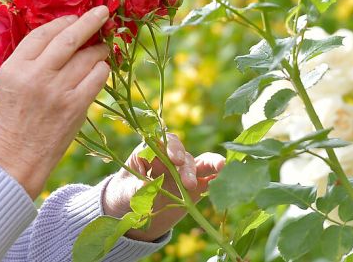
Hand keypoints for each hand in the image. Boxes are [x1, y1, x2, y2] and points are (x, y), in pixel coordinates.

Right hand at [0, 6, 111, 198]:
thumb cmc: (13, 117)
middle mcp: (36, 76)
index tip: (75, 17)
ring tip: (102, 48)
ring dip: (99, 49)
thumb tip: (62, 33)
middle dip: (90, 21)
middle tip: (102, 12)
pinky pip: (97, 77)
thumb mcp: (10, 82)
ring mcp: (58, 91)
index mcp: (15, 67)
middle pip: (69, 38)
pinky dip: (102, 69)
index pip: (43, 33)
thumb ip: (30, 59)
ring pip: (88, 57)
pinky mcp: (76, 107)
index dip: (63, 21)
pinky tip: (99, 69)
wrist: (16, 157)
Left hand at [102, 134, 224, 241]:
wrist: (132, 209)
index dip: (171, 148)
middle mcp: (169, 158)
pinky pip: (209, 178)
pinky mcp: (195, 185)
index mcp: (150, 152)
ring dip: (209, 164)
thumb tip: (146, 185)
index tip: (175, 159)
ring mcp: (183, 171)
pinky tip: (227, 176)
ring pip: (198, 163)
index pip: (162, 143)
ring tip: (220, 168)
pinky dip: (218, 176)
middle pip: (182, 155)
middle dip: (187, 167)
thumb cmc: (125, 194)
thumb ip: (136, 188)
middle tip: (188, 184)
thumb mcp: (126, 192)